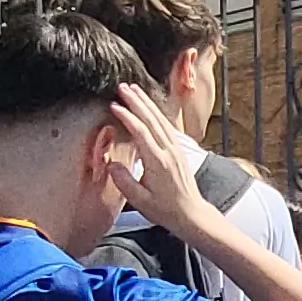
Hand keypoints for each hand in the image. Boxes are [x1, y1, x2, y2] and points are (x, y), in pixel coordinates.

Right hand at [99, 84, 215, 228]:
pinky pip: (167, 126)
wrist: (190, 213)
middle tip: (123, 87)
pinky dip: (157, 113)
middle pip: (152, 120)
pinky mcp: (179, 150)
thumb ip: (124, 181)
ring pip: (161, 120)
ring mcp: (176, 149)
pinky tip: (149, 106)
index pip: (141, 133)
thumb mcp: (140, 201)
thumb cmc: (165, 209)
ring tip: (134, 89)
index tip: (114, 105)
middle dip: (137, 102)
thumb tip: (111, 164)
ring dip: (147, 103)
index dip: (128, 117)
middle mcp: (169, 152)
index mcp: (158, 162)